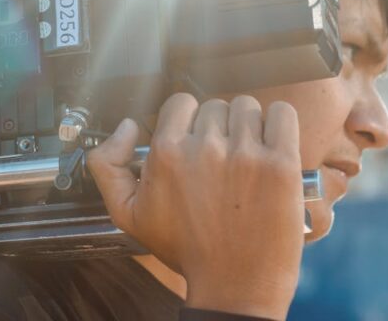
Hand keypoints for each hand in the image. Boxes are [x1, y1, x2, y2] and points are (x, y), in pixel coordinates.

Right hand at [86, 94, 304, 319]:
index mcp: (166, 153)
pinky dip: (278, 123)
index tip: (195, 142)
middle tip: (222, 158)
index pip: (181, 103)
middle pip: (216, 105)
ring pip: (247, 107)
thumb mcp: (126, 214)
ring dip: (248, 125)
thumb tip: (128, 126)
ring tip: (247, 155)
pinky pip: (281, 115)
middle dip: (218, 127)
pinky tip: (272, 145)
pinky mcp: (281, 164)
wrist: (233, 284)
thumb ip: (106, 165)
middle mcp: (204, 148)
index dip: (188, 120)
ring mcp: (245, 155)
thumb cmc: (184, 250)